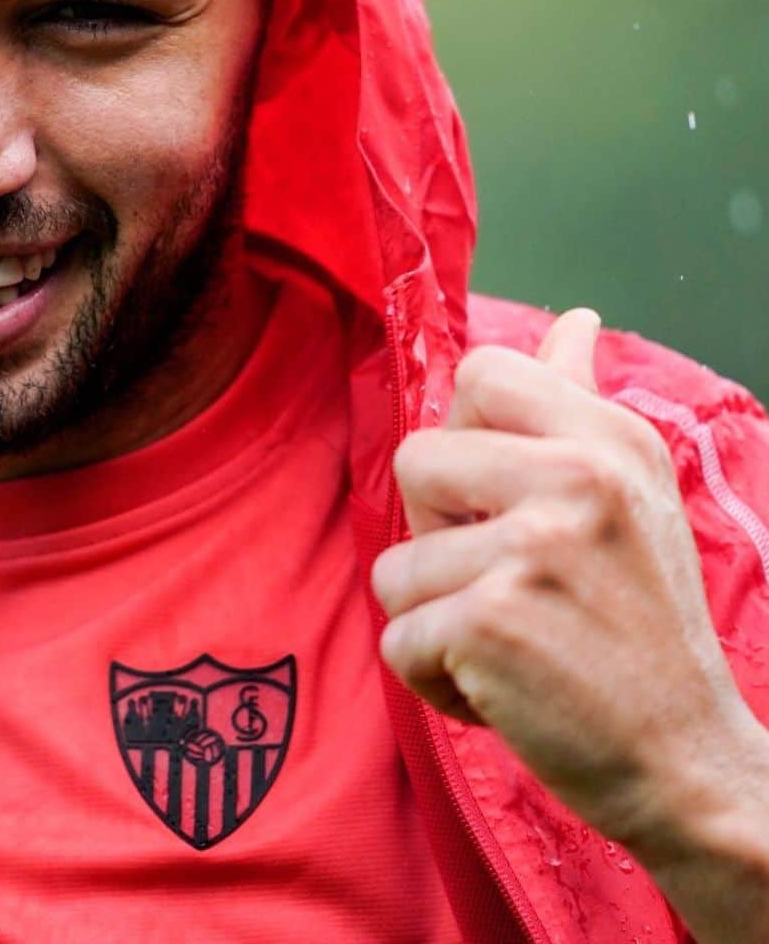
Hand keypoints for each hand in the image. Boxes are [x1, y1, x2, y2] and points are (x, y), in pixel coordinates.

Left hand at [371, 309, 762, 858]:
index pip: (480, 372)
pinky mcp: (490, 621)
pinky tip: (499, 690)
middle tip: (503, 581)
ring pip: (395, 565)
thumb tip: (574, 321)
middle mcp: (577, 478)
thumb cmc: (644, 623)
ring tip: (508, 644)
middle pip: (414, 459)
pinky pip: (397, 638)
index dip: (464, 436)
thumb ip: (581, 401)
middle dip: (436, 533)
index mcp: (609, 438)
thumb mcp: (633, 495)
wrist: (687, 760)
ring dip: (436, 620)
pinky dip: (434, 680)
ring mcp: (532, 548)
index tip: (499, 496)